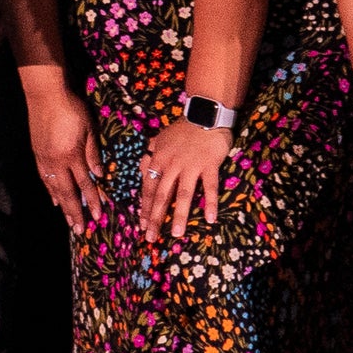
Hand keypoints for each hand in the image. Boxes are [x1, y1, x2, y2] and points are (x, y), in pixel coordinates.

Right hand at [26, 76, 98, 233]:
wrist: (44, 94)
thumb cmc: (71, 107)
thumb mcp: (89, 127)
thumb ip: (93, 152)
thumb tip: (99, 174)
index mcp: (72, 155)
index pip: (85, 183)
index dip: (92, 200)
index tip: (99, 216)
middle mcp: (57, 161)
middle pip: (67, 192)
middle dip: (75, 212)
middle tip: (80, 229)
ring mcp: (44, 159)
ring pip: (54, 188)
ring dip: (62, 206)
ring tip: (68, 220)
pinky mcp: (37, 153)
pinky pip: (44, 178)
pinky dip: (50, 190)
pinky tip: (54, 198)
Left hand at [137, 116, 231, 242]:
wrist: (205, 115)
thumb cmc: (183, 129)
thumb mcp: (161, 138)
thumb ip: (151, 152)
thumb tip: (142, 165)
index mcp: (159, 159)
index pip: (148, 187)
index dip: (145, 207)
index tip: (142, 225)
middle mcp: (172, 165)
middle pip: (161, 195)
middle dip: (155, 218)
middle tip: (151, 237)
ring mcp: (191, 166)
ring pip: (183, 195)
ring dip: (179, 215)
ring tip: (177, 234)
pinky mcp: (209, 166)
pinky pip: (210, 188)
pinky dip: (211, 203)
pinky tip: (209, 219)